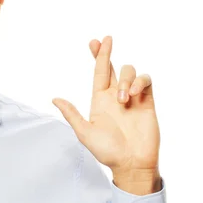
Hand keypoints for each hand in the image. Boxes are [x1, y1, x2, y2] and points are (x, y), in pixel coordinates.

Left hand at [51, 36, 159, 176]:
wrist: (131, 163)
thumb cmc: (107, 151)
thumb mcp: (84, 132)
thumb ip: (72, 114)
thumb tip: (55, 99)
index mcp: (100, 100)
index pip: (99, 73)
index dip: (97, 57)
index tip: (94, 42)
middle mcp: (115, 96)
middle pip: (113, 66)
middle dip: (108, 52)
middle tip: (107, 39)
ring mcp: (132, 98)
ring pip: (129, 72)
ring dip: (124, 80)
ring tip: (122, 99)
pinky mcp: (147, 102)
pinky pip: (146, 81)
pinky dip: (139, 82)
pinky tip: (133, 95)